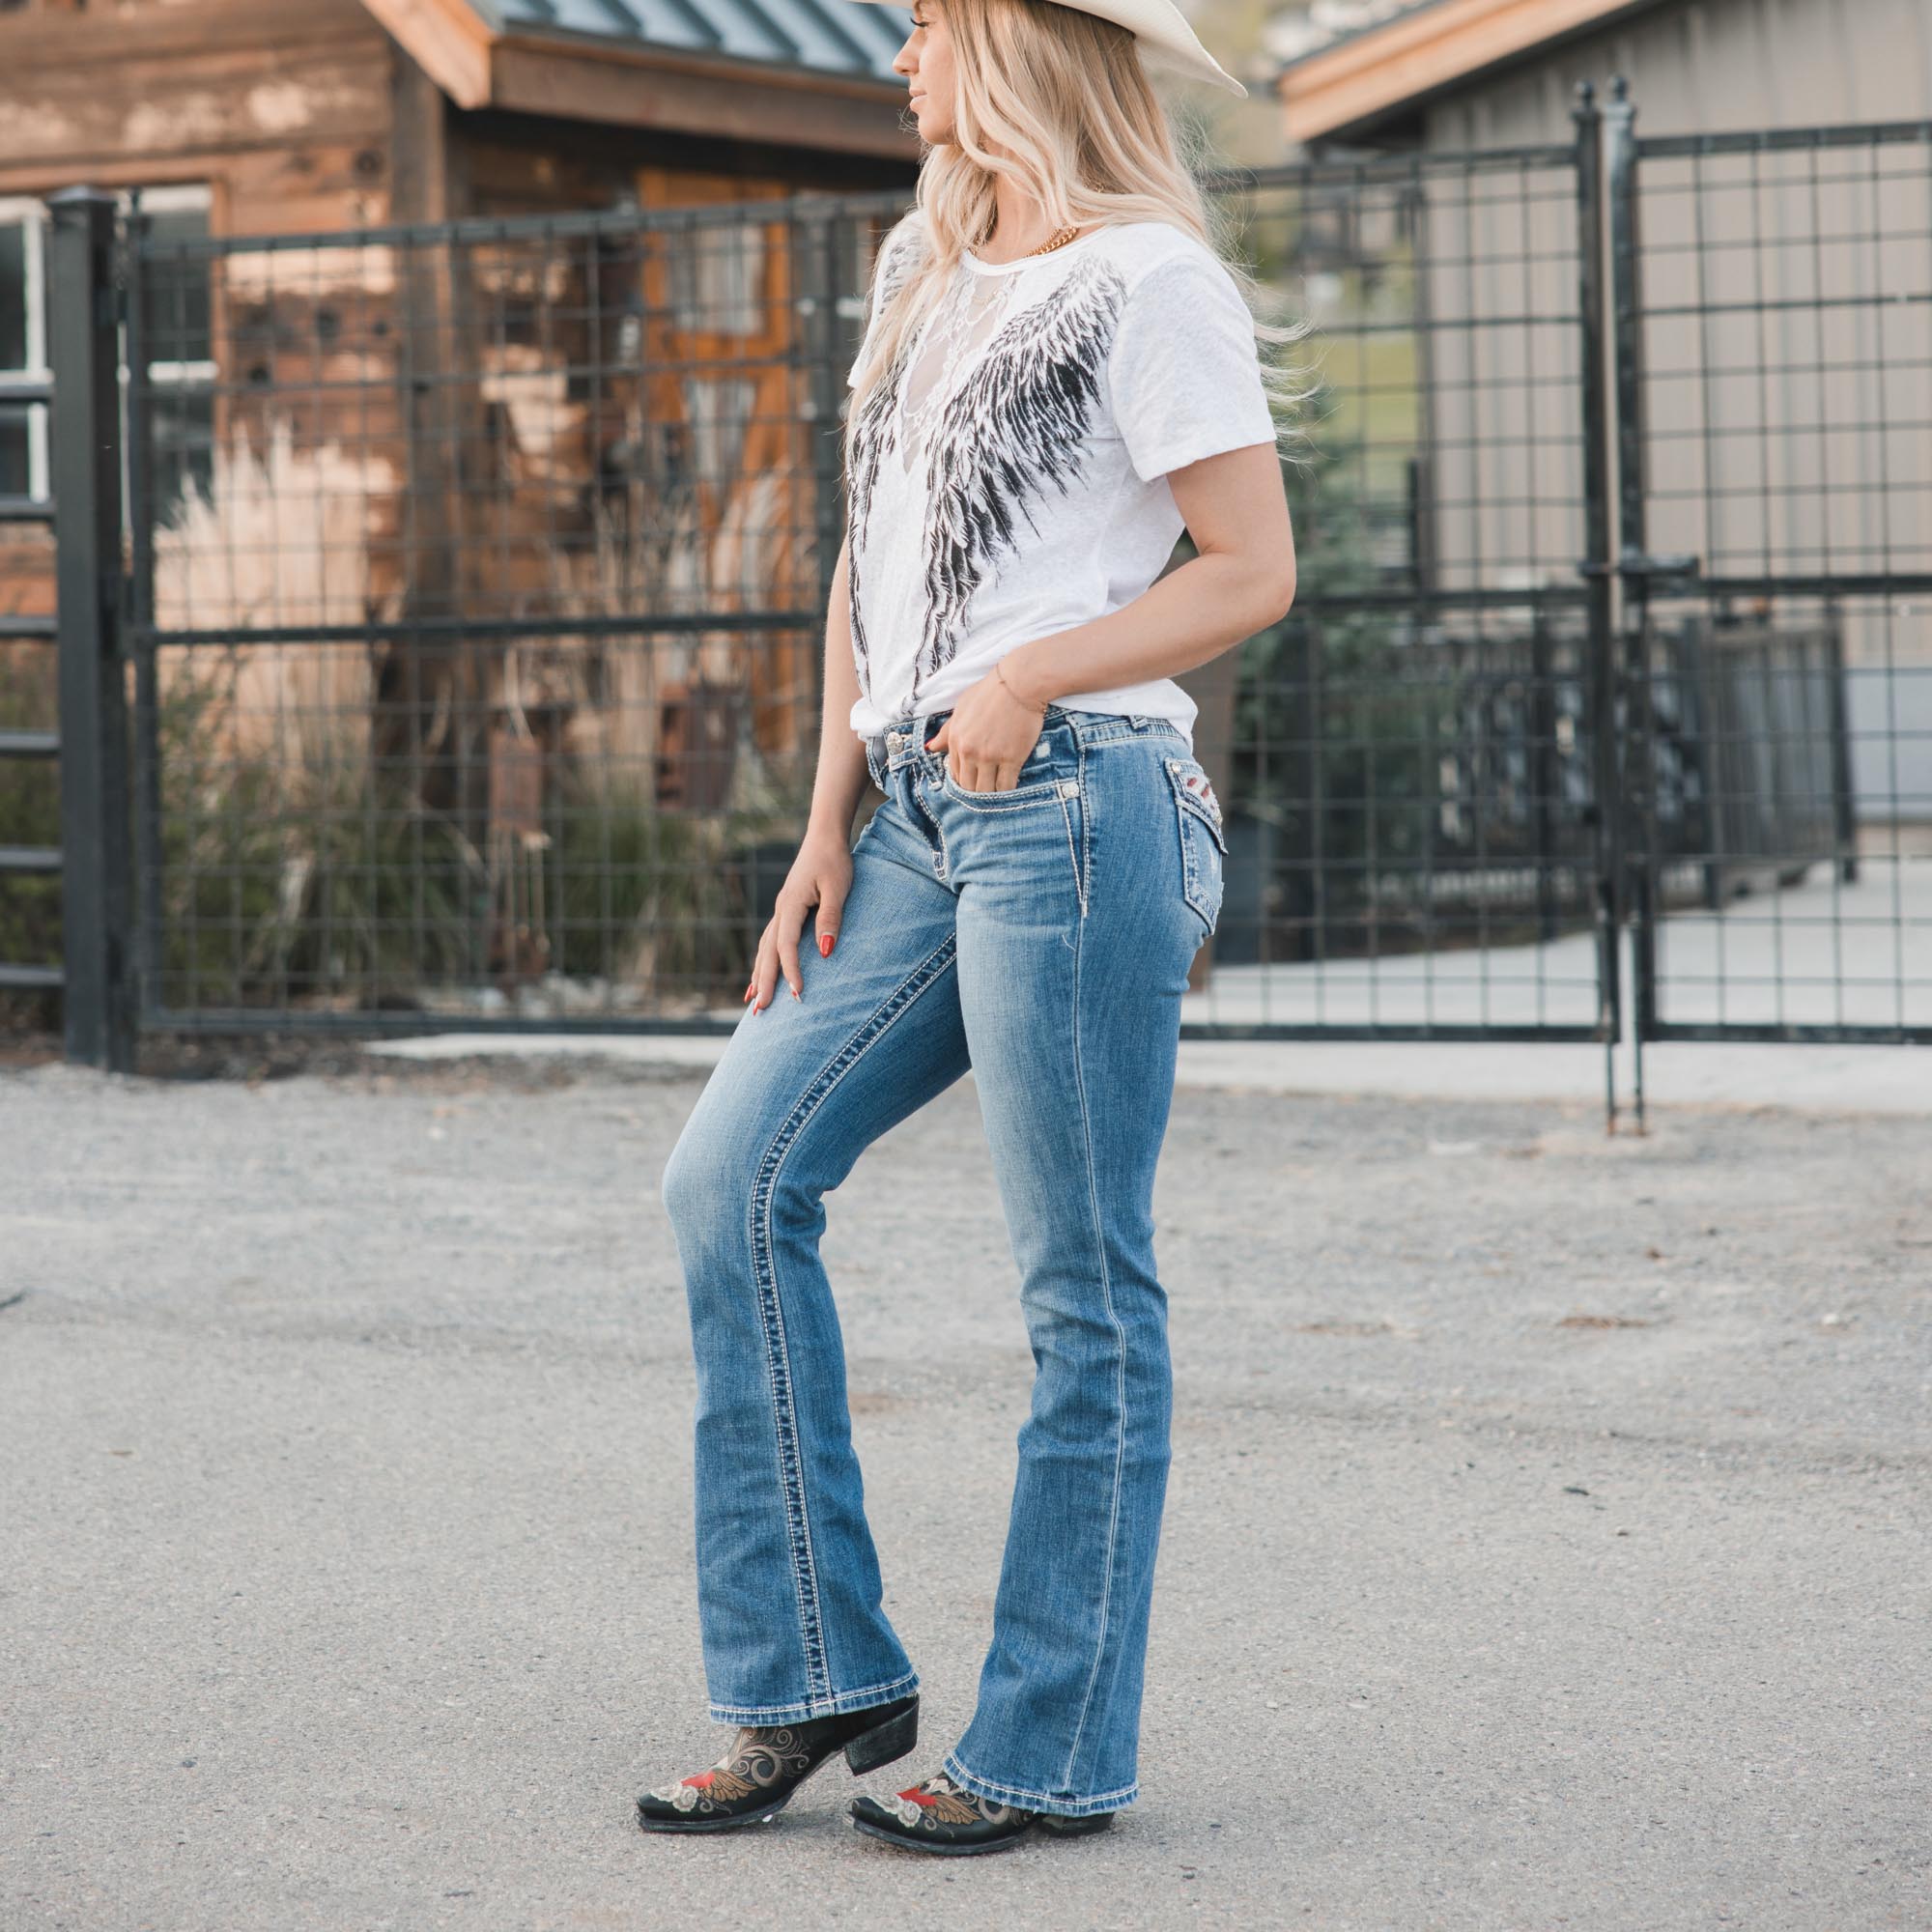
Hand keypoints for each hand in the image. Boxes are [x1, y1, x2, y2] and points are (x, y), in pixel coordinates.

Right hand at [747, 828, 852, 1010]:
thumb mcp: (838, 888)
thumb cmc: (835, 861)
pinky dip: (763, 962)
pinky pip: (769, 943)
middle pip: (768, 953)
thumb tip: (826, 952)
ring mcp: (780, 911)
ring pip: (764, 949)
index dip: (792, 972)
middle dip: (763, 983)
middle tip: (759, 1013)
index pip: (786, 946)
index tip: (799, 995)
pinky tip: (759, 977)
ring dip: (758, 976)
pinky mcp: (785, 911)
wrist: (824, 837)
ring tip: (752, 1003)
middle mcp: (781, 910)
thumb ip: (831, 919)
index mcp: (791, 905)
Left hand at [925, 659, 1046, 792]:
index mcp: (956, 739)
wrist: (1019, 684)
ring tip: (996, 797)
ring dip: (990, 796)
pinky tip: (1009, 791)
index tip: (973, 782)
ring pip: (986, 791)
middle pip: (968, 787)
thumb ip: (946, 731)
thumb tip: (930, 748)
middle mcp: (970, 751)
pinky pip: (1006, 786)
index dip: (964, 781)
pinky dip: (1007, 792)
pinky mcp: (1012, 759)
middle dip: (975, 792)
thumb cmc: (990, 692)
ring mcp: (990, 756)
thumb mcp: (961, 708)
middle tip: (985, 792)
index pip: (955, 773)